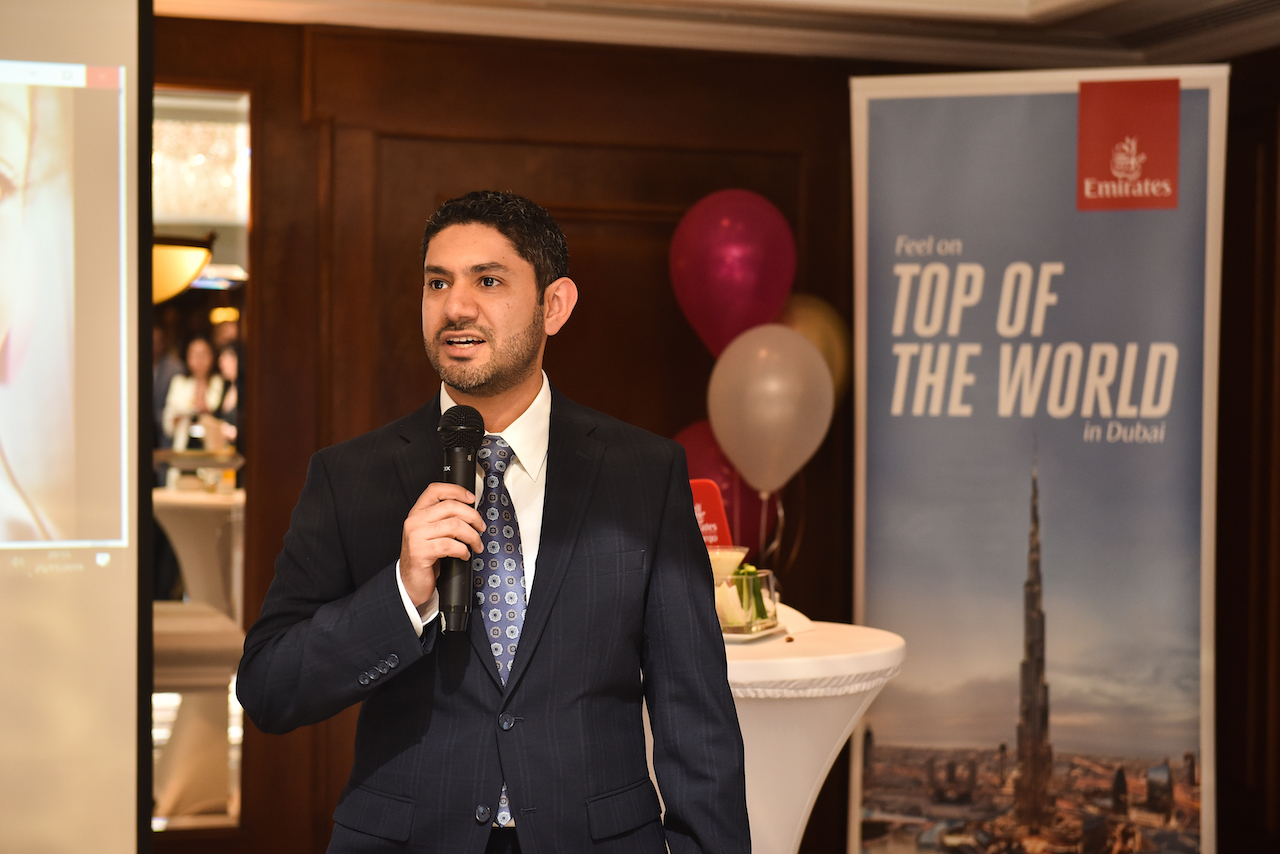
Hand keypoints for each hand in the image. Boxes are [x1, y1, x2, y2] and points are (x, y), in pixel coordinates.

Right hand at [400, 482, 482, 606]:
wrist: (411, 581)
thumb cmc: (425, 556)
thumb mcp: (431, 532)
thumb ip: (444, 519)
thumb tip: (470, 511)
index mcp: (418, 512)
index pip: (435, 490)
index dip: (456, 491)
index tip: (471, 498)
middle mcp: (415, 521)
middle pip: (450, 506)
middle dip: (473, 516)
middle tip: (480, 527)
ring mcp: (416, 536)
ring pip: (454, 526)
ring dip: (472, 536)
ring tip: (476, 544)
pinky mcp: (420, 552)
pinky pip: (450, 546)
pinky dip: (463, 550)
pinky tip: (464, 554)